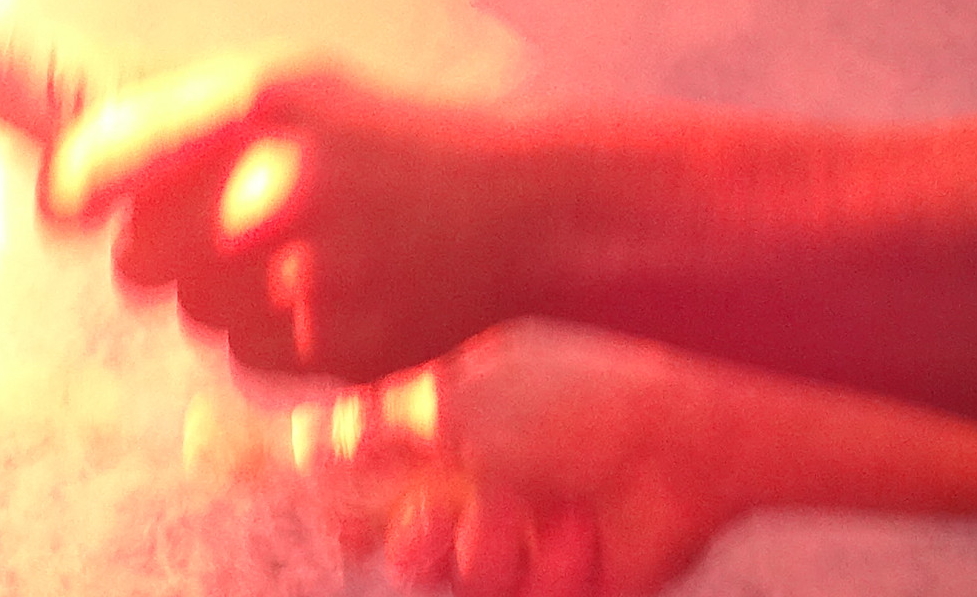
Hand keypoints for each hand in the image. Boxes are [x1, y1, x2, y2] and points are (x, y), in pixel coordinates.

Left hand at [41, 58, 539, 382]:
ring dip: (226, 291)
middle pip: (131, 259)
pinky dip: (278, 333)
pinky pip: (247, 357)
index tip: (65, 207)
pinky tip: (338, 290)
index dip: (70, 192)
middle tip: (240, 217)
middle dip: (164, 245)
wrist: (518, 210)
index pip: (95, 164)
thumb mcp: (287, 85)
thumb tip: (53, 168)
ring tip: (307, 248)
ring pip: (191, 314)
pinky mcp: (332, 347)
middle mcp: (273, 182)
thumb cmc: (374, 138)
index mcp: (253, 98)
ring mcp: (306, 271)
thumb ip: (171, 113)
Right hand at [237, 324, 745, 596]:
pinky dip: (548, 571)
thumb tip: (297, 442)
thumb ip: (367, 429)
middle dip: (417, 540)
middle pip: (403, 546)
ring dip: (487, 551)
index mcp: (452, 427)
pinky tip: (581, 535)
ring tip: (531, 514)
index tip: (334, 516)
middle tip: (442, 519)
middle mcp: (483, 481)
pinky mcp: (562, 581)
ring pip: (454, 579)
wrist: (678, 441)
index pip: (370, 476)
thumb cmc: (569, 397)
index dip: (348, 507)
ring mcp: (525, 535)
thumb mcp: (451, 400)